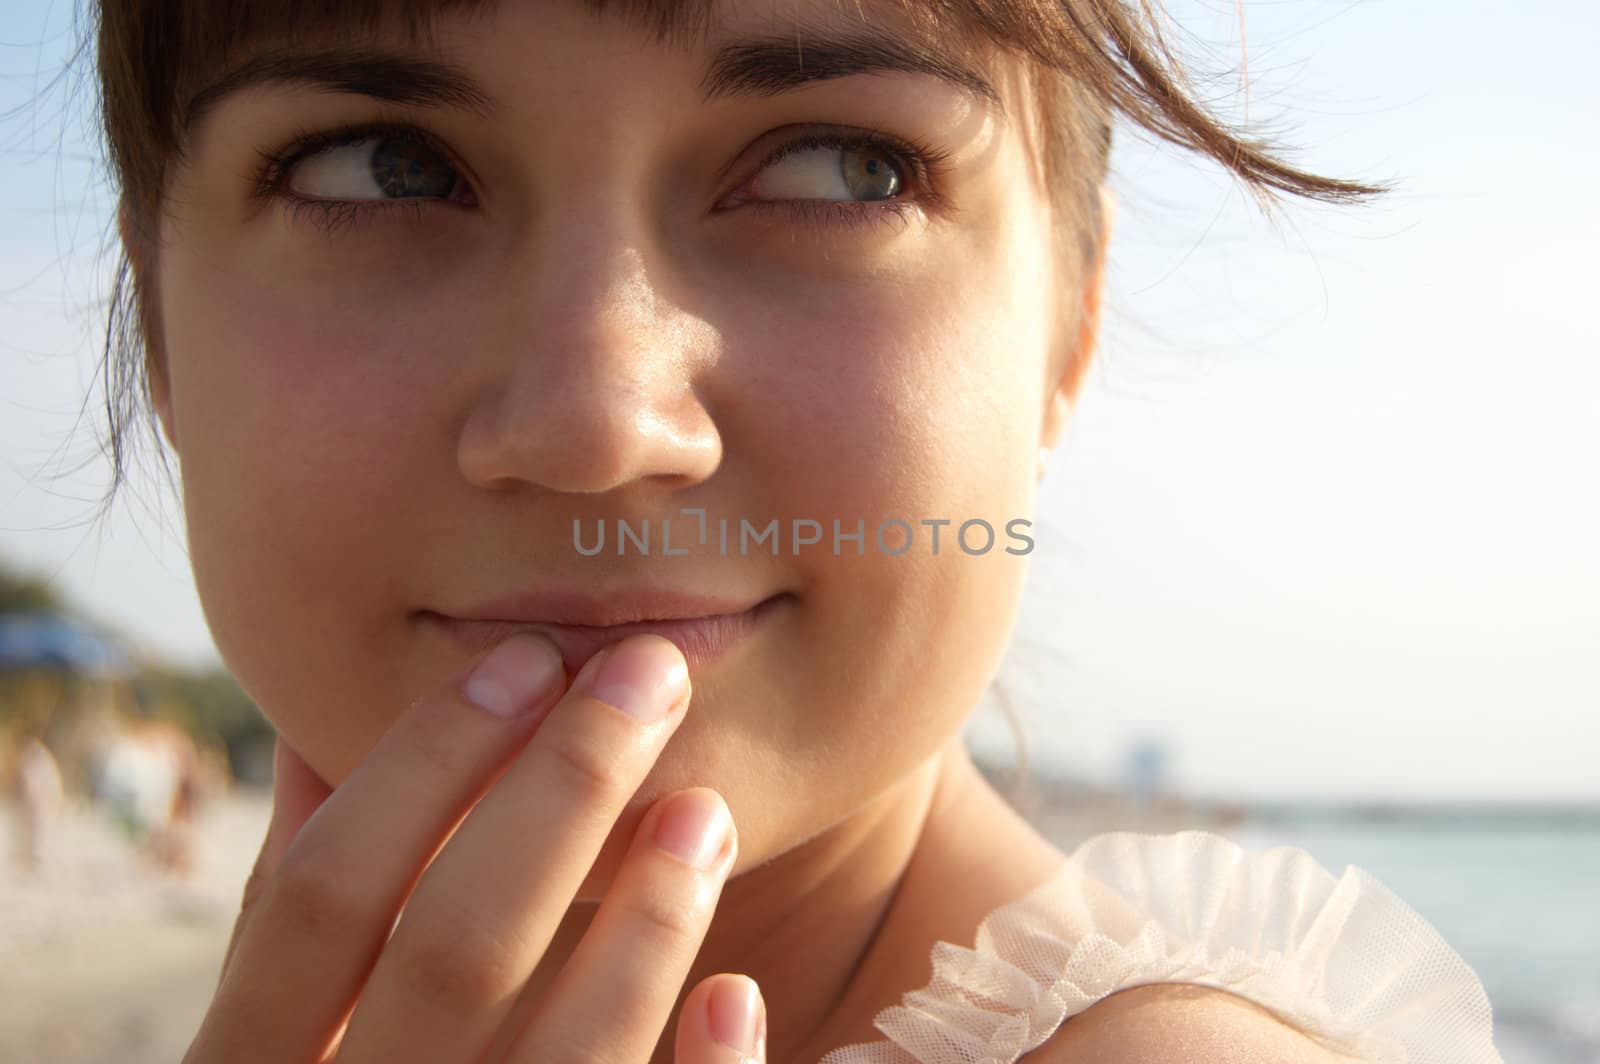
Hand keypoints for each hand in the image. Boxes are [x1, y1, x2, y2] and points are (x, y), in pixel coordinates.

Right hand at [190, 633, 765, 1062]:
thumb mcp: (272, 1040)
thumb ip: (290, 920)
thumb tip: (314, 737)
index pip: (320, 894)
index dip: (421, 763)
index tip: (526, 661)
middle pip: (453, 945)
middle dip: (561, 791)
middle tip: (648, 677)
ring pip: (563, 1051)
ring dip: (647, 918)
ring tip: (705, 808)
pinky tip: (736, 994)